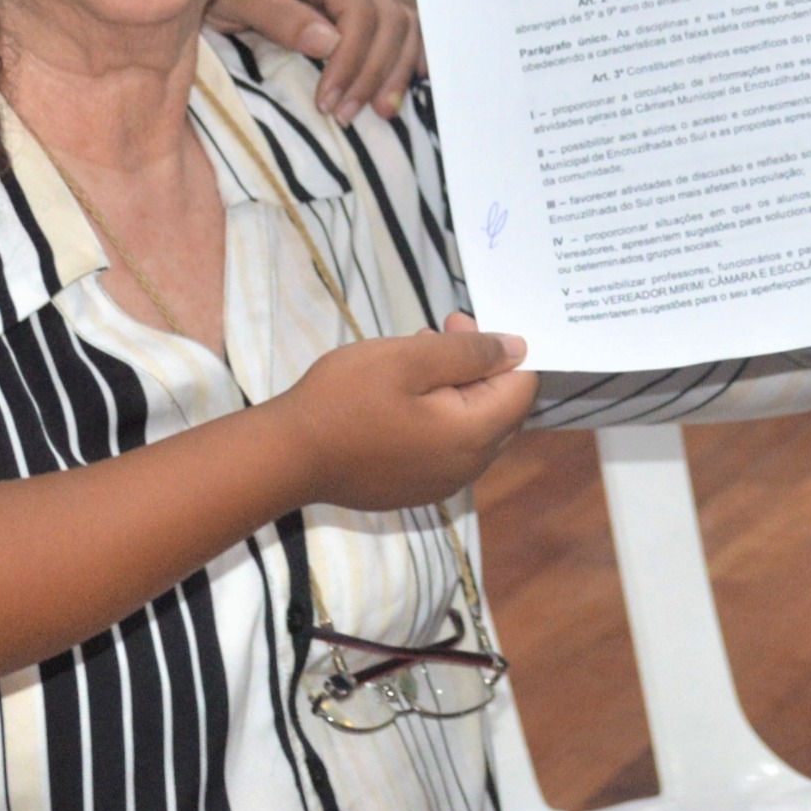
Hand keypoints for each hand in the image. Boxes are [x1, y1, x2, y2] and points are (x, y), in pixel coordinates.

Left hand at [214, 0, 422, 119]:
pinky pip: (397, 33)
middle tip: (346, 114)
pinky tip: (407, 85)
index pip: (358, 9)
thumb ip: (276, 15)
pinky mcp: (358, 12)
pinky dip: (406, 59)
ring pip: (402, 26)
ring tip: (380, 111)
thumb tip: (329, 43)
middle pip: (388, 20)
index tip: (329, 101)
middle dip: (373, 71)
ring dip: (395, 71)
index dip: (352, 58)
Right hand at [272, 313, 535, 507]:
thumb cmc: (346, 398)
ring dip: (457, 389)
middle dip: (481, 367)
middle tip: (439, 330)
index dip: (503, 349)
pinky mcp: (416, 488)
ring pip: (473, 428)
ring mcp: (441, 483)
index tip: (459, 322)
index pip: (521, 387)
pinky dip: (439, 416)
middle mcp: (468, 468)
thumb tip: (518, 349)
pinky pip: (447, 447)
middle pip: (501, 409)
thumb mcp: (408, 358)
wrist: (289, 457)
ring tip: (416, 356)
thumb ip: (469, 352)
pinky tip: (404, 396)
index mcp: (473, 435)